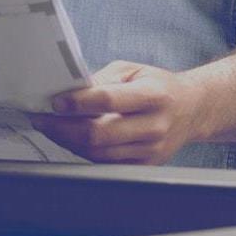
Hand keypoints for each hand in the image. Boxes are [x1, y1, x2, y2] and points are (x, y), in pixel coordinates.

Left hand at [27, 60, 206, 164]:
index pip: (108, 101)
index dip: (77, 103)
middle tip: (42, 119)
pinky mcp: (145, 164)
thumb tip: (69, 91)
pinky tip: (71, 139)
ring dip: (68, 142)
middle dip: (63, 128)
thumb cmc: (159, 87)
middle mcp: (154, 125)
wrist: (192, 110)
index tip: (55, 102)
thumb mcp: (132, 70)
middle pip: (99, 134)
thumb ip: (101, 80)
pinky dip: (83, 151)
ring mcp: (151, 150)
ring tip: (51, 128)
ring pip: (99, 153)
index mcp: (153, 96)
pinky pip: (106, 163)